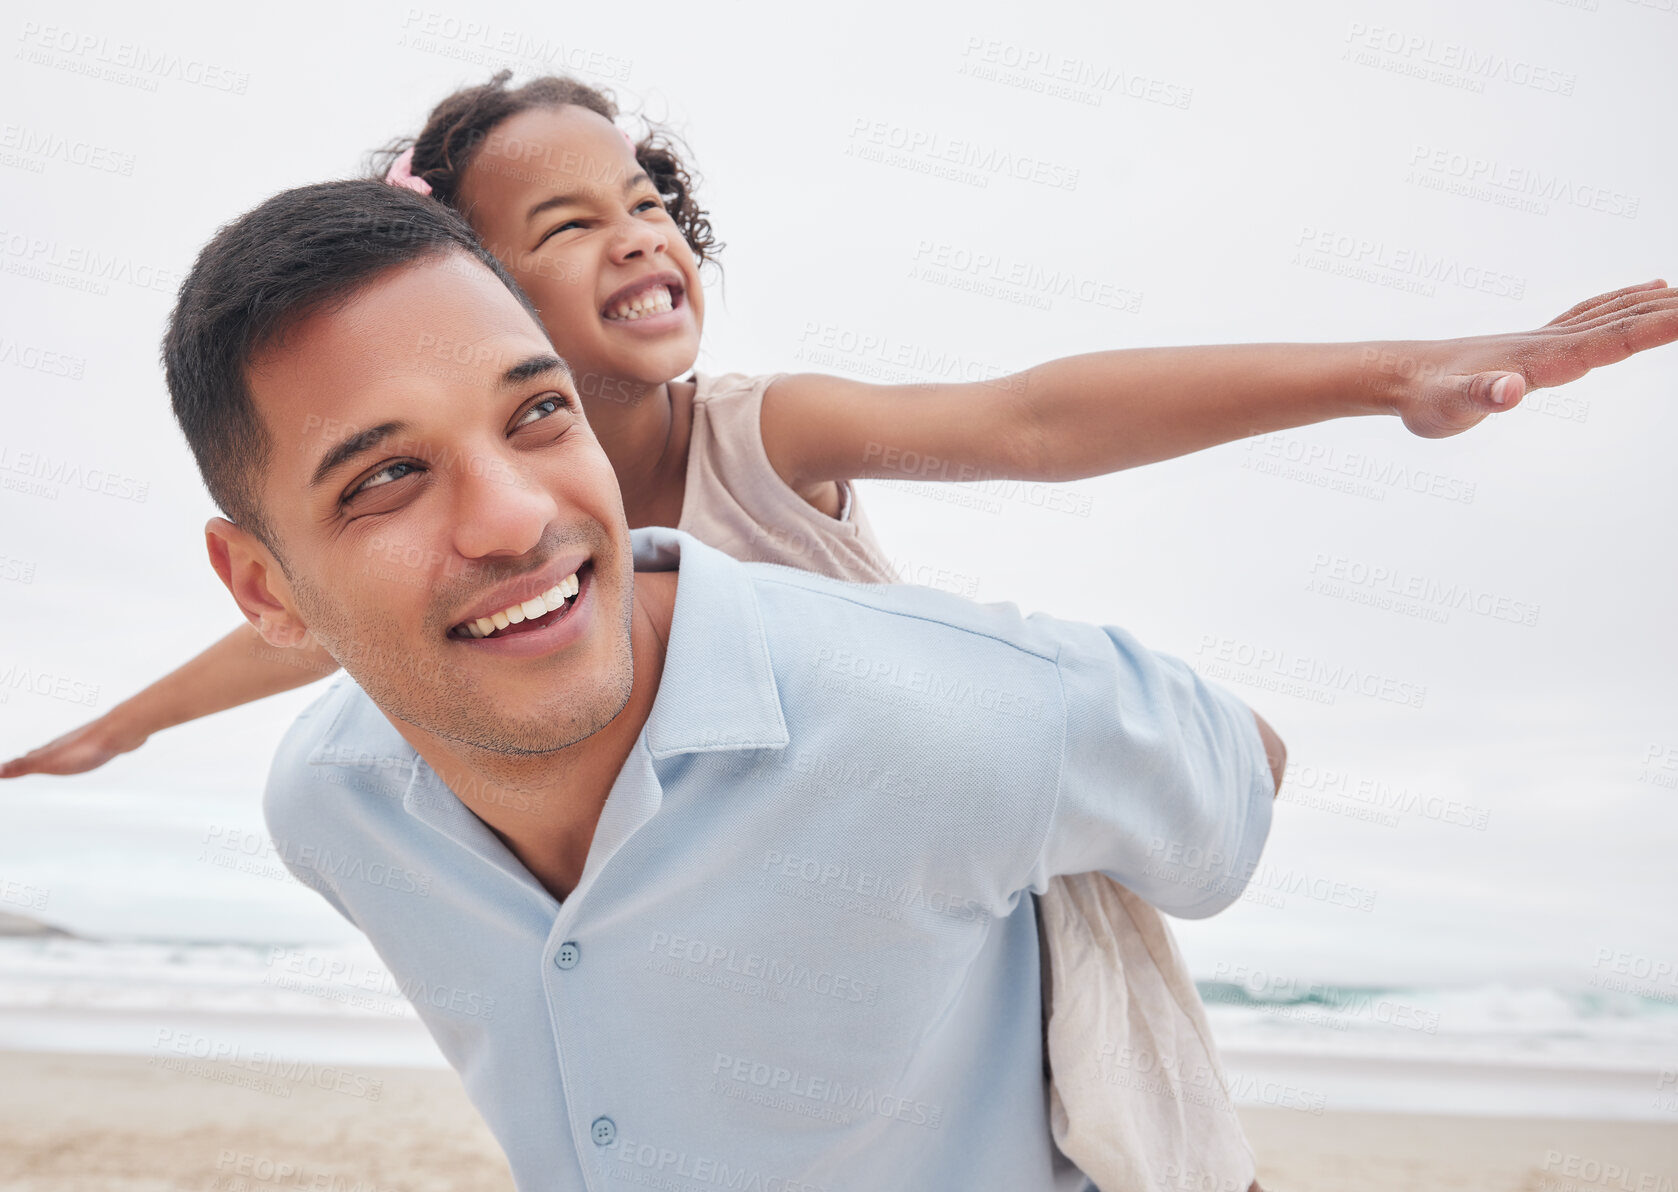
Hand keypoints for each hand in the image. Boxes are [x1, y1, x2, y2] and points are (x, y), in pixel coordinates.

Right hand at [0, 713, 148, 778]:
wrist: (122, 731)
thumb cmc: (85, 749)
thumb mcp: (50, 762)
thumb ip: (23, 766)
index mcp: (52, 749)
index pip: (29, 758)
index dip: (16, 765)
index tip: (4, 769)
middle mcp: (66, 743)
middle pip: (45, 751)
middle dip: (33, 757)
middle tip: (24, 760)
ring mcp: (85, 741)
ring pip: (68, 748)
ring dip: (59, 753)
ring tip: (55, 756)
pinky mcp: (106, 742)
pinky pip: (92, 746)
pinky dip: (85, 750)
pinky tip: (92, 752)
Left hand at [1382, 279, 1677, 437]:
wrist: (1397, 375)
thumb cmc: (1422, 398)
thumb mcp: (1447, 407)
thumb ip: (1479, 397)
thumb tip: (1510, 390)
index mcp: (1539, 359)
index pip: (1610, 340)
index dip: (1656, 328)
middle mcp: (1548, 342)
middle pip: (1623, 318)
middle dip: (1670, 310)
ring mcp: (1543, 339)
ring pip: (1613, 311)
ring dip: (1657, 300)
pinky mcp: (1535, 344)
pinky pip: (1593, 316)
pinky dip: (1625, 302)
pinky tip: (1642, 293)